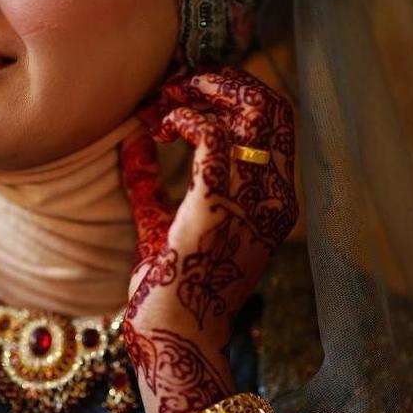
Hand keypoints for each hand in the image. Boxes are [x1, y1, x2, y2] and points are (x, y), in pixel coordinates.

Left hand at [120, 66, 297, 412]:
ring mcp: (252, 200)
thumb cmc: (169, 287)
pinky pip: (212, 135)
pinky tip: (159, 126)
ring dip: (206, 91)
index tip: (192, 93)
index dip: (239, 96)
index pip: (278, 126)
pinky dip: (185, 117)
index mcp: (271, 202)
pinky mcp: (217, 203)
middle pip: (275, 108)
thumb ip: (153, 184)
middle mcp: (274, 197)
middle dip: (229, 81)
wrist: (171, 332)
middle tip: (183, 81)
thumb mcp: (164, 225)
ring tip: (167, 97)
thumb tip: (134, 142)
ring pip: (252, 110)